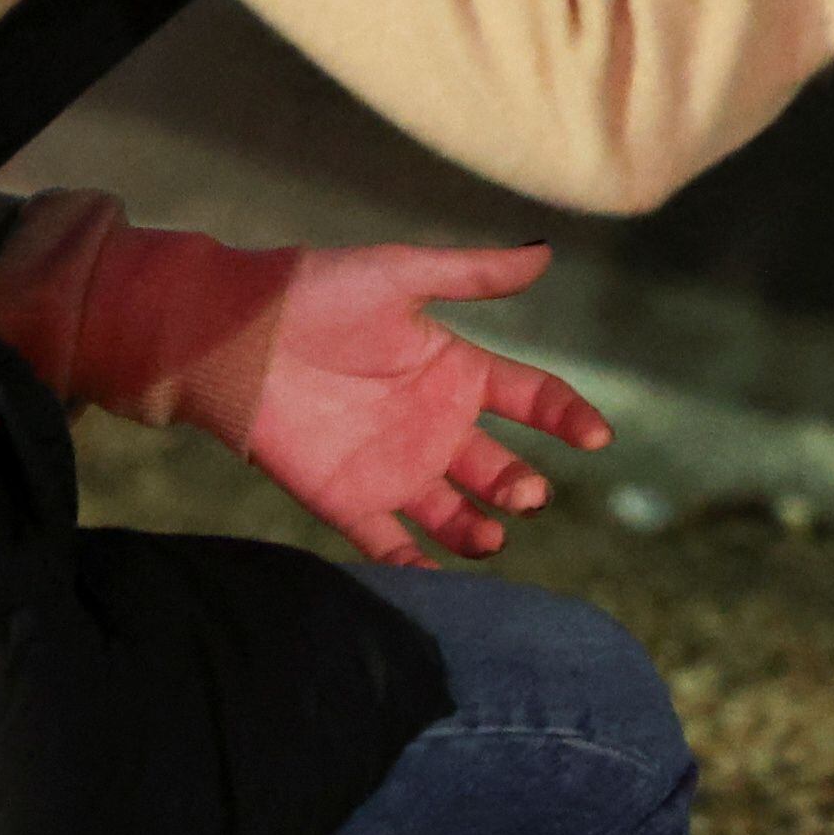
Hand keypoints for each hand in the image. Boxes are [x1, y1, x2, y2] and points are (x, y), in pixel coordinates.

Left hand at [245, 241, 612, 568]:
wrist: (237, 334)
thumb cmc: (318, 294)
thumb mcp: (401, 274)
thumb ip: (473, 273)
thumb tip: (545, 254)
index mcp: (455, 371)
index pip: (531, 398)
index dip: (567, 415)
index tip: (596, 437)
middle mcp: (434, 426)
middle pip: (496, 467)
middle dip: (518, 485)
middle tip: (525, 493)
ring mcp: (395, 468)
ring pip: (453, 514)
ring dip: (477, 531)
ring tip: (491, 538)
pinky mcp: (349, 501)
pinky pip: (389, 546)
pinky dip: (415, 570)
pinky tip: (437, 580)